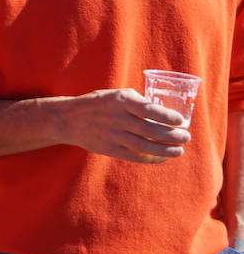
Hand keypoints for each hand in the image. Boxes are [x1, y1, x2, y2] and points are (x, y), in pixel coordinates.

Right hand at [54, 88, 190, 163]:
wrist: (68, 119)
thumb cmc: (96, 104)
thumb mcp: (115, 94)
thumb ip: (136, 101)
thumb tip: (160, 111)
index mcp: (121, 101)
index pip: (150, 110)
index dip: (168, 117)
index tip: (181, 121)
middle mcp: (118, 118)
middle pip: (151, 130)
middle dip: (173, 136)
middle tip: (186, 137)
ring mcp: (113, 135)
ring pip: (145, 146)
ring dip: (166, 150)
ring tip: (179, 151)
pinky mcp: (110, 149)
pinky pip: (134, 156)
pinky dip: (151, 159)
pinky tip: (162, 158)